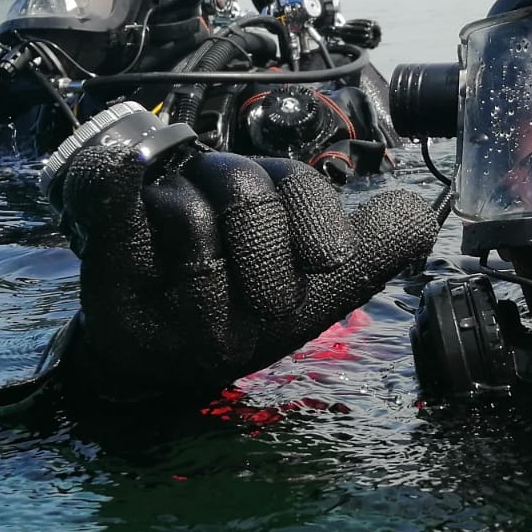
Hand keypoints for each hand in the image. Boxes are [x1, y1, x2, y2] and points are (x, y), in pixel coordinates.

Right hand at [56, 137, 438, 404]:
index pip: (303, 183)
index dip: (318, 225)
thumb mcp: (317, 297)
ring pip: (191, 212)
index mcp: (274, 196)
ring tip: (194, 300)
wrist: (158, 358)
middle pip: (252, 190)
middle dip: (262, 262)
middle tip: (256, 305)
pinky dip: (117, 184)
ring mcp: (160, 197)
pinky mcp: (109, 220)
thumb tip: (422, 212)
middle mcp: (217, 183)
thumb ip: (376, 249)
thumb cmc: (240, 318)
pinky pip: (111, 189)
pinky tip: (125, 174)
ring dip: (201, 277)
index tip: (322, 265)